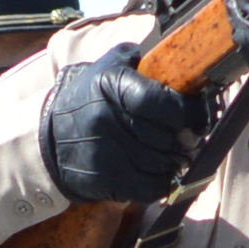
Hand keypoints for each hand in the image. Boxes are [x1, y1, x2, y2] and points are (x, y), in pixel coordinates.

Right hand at [40, 40, 199, 205]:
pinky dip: (165, 180)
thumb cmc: (90, 100)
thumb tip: (184, 62)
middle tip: (192, 136)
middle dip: (189, 138)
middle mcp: (105, 119)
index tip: (201, 116)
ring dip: (179, 160)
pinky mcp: (106, 181)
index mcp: (111, 85)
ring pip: (166, 163)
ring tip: (175, 152)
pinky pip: (154, 187)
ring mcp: (105, 152)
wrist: (46, 138)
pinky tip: (161, 170)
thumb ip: (142, 60)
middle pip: (171, 137)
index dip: (192, 113)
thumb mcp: (108, 67)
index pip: (166, 104)